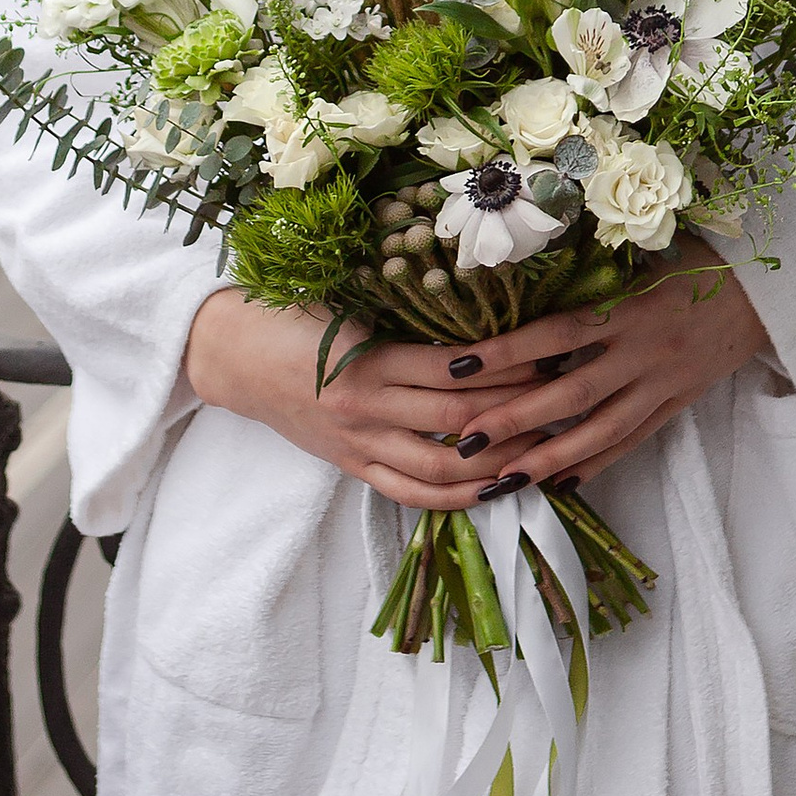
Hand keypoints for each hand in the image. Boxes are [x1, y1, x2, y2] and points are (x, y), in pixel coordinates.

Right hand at [184, 289, 659, 511]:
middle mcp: (367, 408)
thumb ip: (404, 306)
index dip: (511, 366)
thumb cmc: (288, 311)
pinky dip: (454, 497)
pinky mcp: (352, 465)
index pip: (458, 370)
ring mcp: (359, 444)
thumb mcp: (345, 298)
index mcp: (368, 359)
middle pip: (461, 419)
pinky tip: (492, 489)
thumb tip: (478, 299)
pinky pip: (409, 493)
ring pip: (442, 468)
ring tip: (543, 451)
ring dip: (496, 464)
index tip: (555, 351)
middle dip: (519, 413)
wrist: (228, 352)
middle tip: (567, 399)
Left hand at [436, 241, 769, 493]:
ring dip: (550, 457)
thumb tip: (527, 263)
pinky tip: (559, 481)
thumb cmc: (701, 258)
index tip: (458, 365)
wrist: (771, 292)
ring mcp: (663, 384)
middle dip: (516, 419)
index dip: (508, 350)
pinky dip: (595, 463)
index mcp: (633, 306)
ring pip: (601, 430)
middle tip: (465, 439)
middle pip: (573, 394)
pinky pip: (632, 441)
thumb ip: (596, 264)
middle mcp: (646, 351)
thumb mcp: (650, 248)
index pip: (557, 332)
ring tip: (504, 478)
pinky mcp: (677, 405)